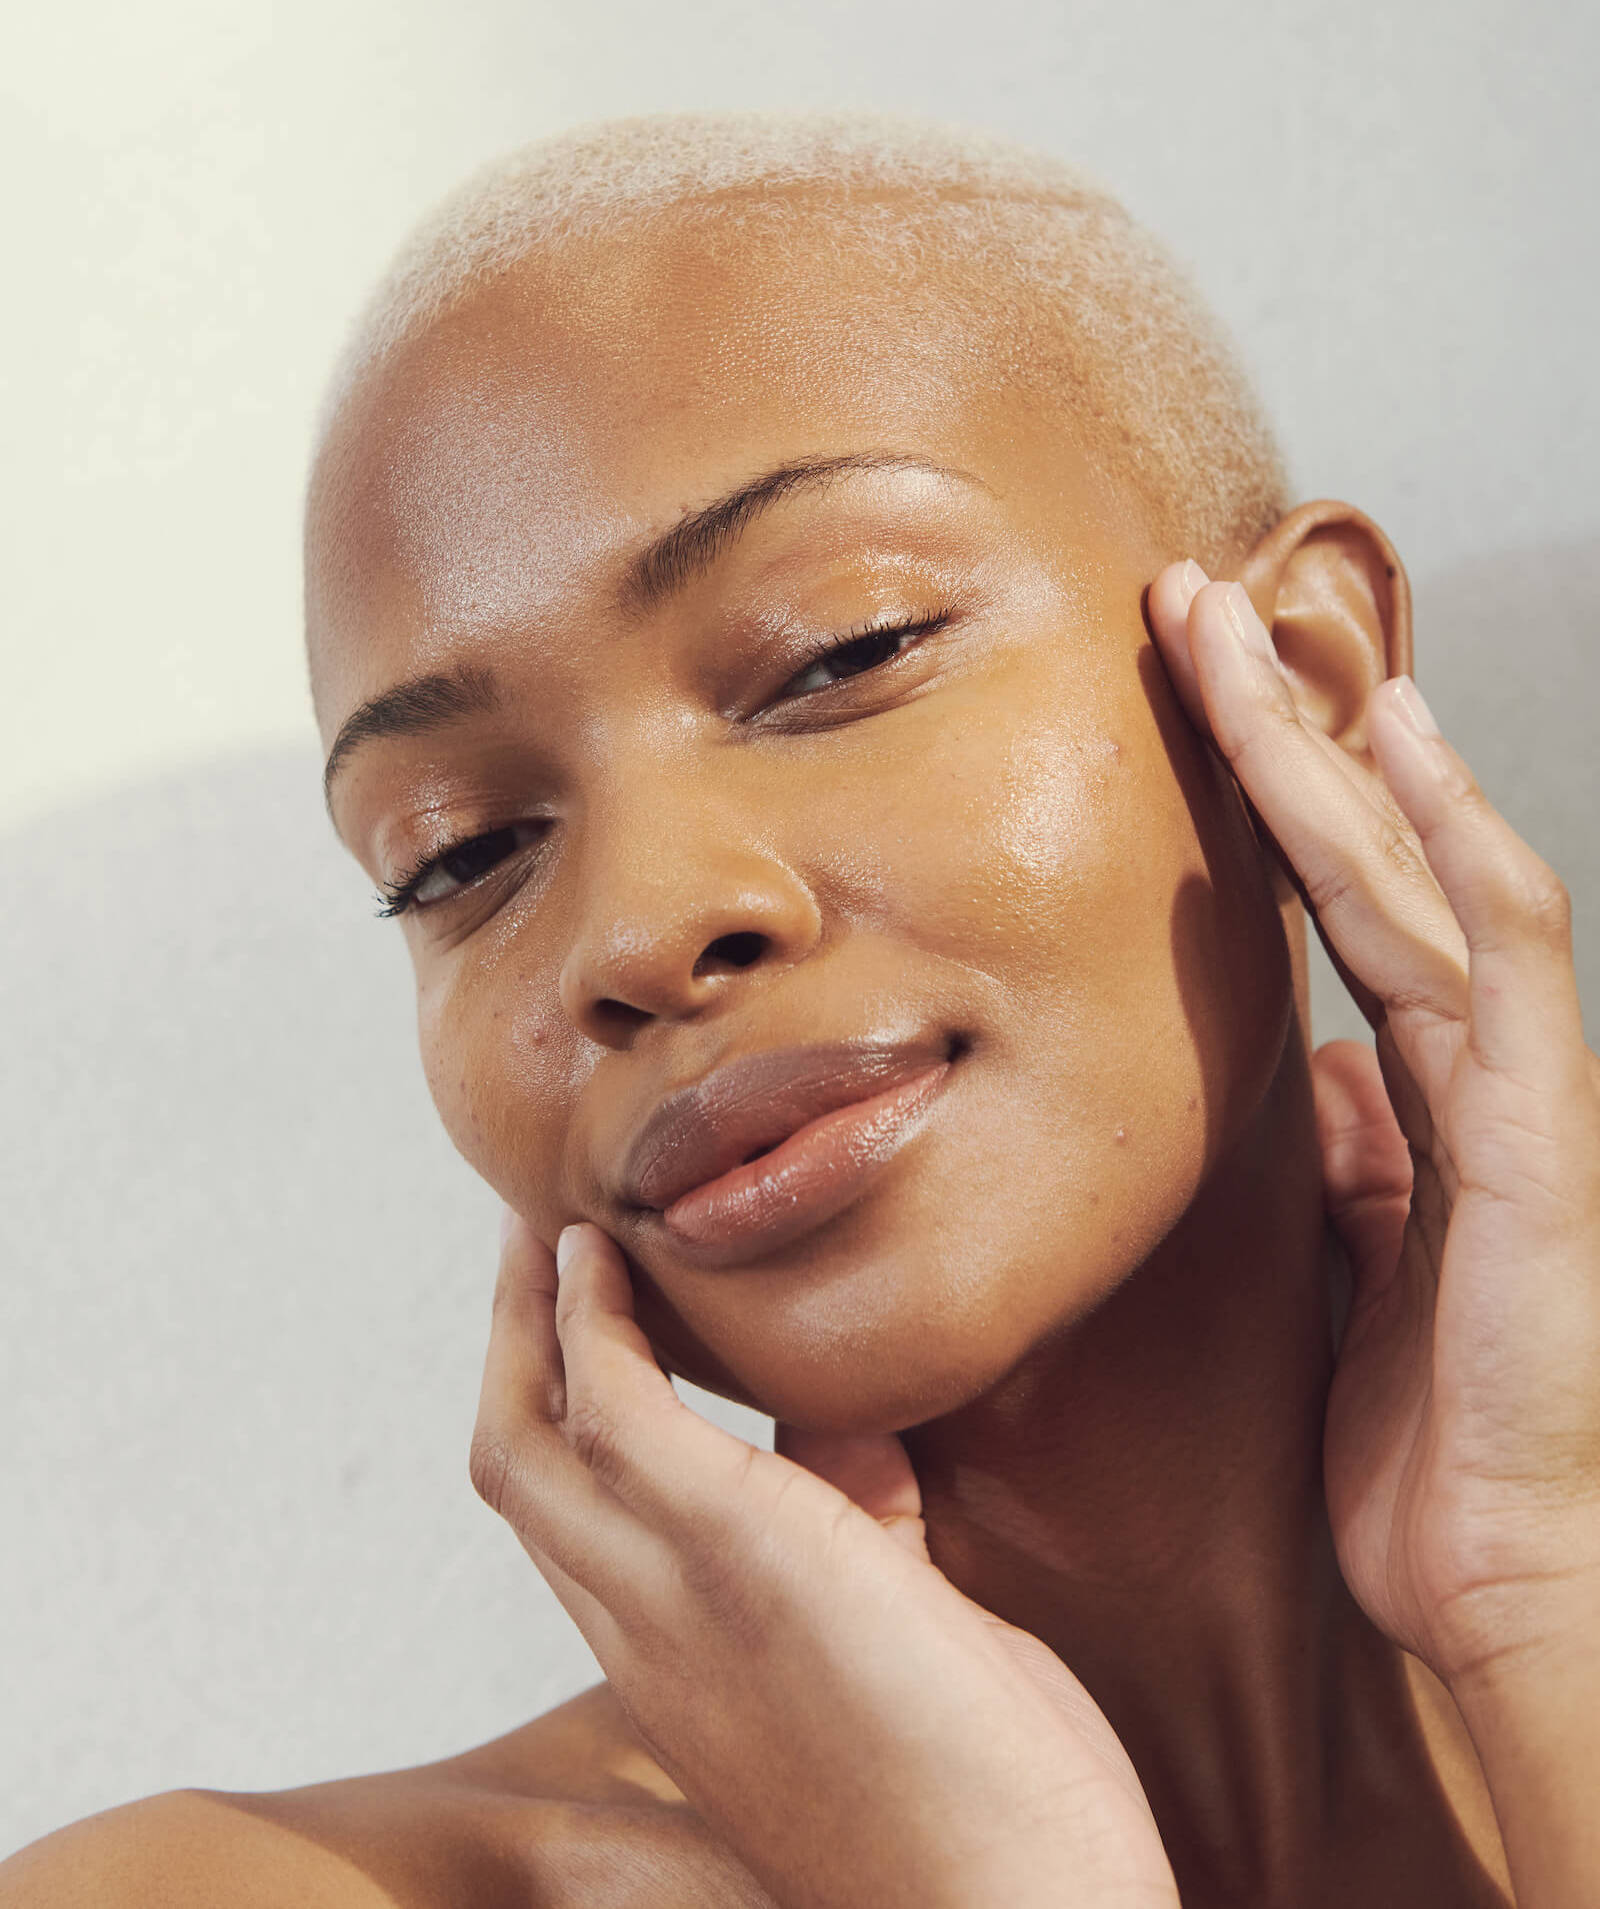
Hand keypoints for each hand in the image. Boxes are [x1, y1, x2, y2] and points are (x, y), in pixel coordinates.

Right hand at [470, 1216, 1179, 1908]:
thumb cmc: (983, 1789)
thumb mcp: (905, 1627)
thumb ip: (861, 1523)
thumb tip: (851, 1426)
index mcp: (676, 1660)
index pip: (567, 1516)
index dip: (546, 1405)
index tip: (564, 1315)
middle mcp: (644, 1633)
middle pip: (518, 1462)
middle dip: (511, 1343)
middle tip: (529, 1241)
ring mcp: (673, 1595)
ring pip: (530, 1434)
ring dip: (530, 1316)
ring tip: (549, 1225)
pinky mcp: (731, 1549)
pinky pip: (613, 1408)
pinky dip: (592, 1324)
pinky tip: (607, 1260)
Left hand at [1146, 560, 1599, 1689]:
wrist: (1497, 1581)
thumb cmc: (1427, 1445)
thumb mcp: (1356, 1274)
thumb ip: (1358, 1166)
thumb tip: (1330, 1081)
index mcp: (1425, 1092)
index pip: (1341, 902)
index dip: (1270, 792)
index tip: (1184, 696)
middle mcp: (1476, 1064)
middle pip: (1375, 851)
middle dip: (1284, 723)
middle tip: (1188, 605)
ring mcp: (1517, 1087)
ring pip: (1424, 868)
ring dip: (1334, 746)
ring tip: (1244, 636)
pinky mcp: (1536, 1136)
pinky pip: (1499, 956)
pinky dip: (1448, 844)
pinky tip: (1395, 746)